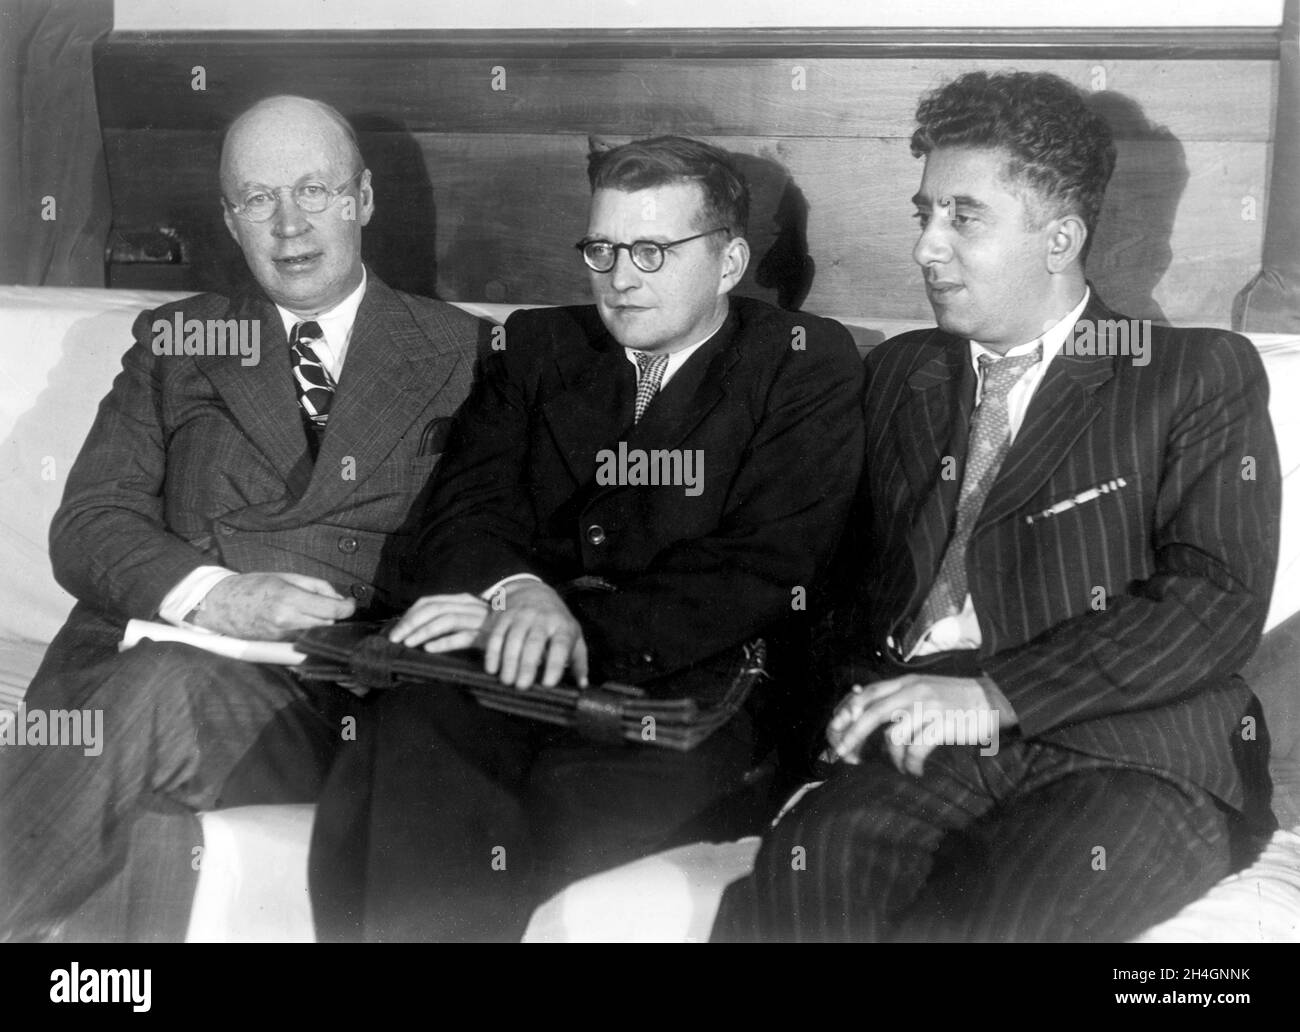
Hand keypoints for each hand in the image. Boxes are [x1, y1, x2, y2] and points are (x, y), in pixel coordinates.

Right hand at [192, 572, 354, 639]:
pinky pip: (304, 639)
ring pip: (317, 633)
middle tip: (330, 603)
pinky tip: (303, 621)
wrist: (221, 605)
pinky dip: (309, 630)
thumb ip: (316, 586)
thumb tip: (338, 598)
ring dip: (322, 623)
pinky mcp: (279, 645)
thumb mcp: (287, 576)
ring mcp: (283, 636)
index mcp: (290, 600)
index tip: (350, 603)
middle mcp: (288, 621)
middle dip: (333, 614)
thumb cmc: (254, 586)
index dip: (347, 608)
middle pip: (328, 623)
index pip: (331, 610)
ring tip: (314, 611)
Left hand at [389, 593, 490, 652]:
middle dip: (410, 623)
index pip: (429, 602)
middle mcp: (469, 606)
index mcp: (462, 600)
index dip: (409, 615)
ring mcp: (479, 620)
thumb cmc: (490, 630)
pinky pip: (462, 637)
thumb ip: (447, 620)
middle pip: (433, 609)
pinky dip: (443, 642)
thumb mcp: (468, 619)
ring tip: (408, 644)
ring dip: (423, 632)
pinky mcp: (487, 636)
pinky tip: (429, 649)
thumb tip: (415, 630)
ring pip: (445, 620)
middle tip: (395, 639)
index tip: (396, 631)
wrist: (524, 633)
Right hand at [482, 580, 587, 689]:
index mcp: (563, 626)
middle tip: (522, 686)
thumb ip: (578, 662)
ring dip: (508, 661)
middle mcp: (543, 619)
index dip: (555, 664)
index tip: (548, 684)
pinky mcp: (504, 616)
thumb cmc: (557, 622)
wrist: (534, 591)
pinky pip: (497, 634)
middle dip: (527, 665)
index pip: (560, 645)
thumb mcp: (573, 637)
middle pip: (534, 642)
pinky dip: (493, 652)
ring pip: (514, 639)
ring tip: (507, 681)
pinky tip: (491, 669)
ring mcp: (522, 615)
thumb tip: (582, 686)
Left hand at [824, 674, 1014, 776]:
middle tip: (842, 753)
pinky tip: (915, 770)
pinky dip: (911, 764)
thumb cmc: (956, 699)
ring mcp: (929, 707)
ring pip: (894, 735)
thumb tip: (868, 711)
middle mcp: (914, 691)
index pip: (868, 693)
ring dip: (891, 757)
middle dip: (852, 734)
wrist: (994, 700)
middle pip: (872, 713)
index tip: (834, 727)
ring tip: (899, 766)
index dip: (847, 710)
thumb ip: (900, 697)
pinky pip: (917, 748)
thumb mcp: (924, 689)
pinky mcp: (944, 724)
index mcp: (906, 682)